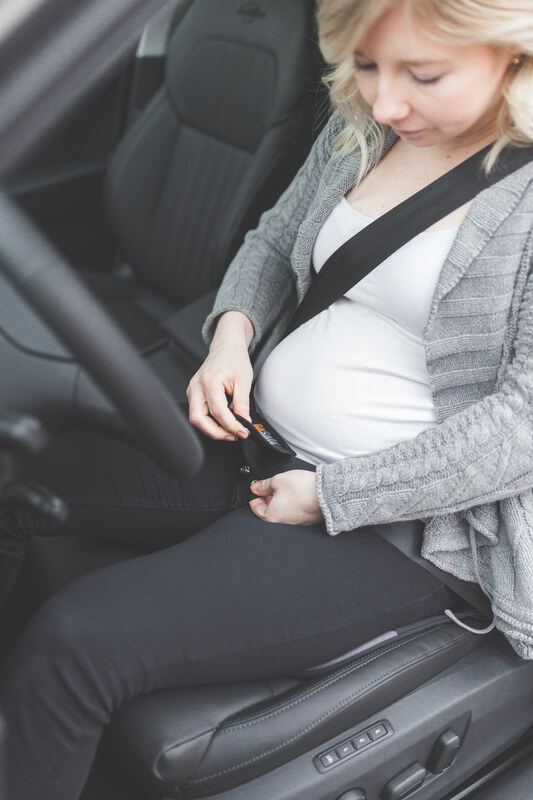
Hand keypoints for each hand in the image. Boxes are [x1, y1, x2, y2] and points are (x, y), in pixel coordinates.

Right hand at [187, 312, 253, 440]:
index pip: (217, 411)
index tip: (243, 432)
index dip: (231, 426)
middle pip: (199, 419)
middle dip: (216, 433)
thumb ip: (242, 405)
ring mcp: (192, 391)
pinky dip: (209, 422)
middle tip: (234, 436)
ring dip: (212, 430)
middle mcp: (196, 386)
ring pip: (196, 419)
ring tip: (230, 431)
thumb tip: (243, 424)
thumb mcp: (244, 382)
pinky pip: (197, 414)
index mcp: (209, 380)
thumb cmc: (234, 360)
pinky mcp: (193, 395)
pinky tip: (222, 423)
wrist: (226, 348)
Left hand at [249, 470, 323, 524]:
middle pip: (269, 512)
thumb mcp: (277, 480)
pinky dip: (292, 505)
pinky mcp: (308, 520)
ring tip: (285, 489)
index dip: (255, 497)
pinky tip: (296, 495)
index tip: (257, 490)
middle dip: (267, 499)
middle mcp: (283, 523)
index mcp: (272, 517)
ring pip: (282, 512)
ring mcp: (297, 523)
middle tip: (269, 488)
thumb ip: (264, 485)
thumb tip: (256, 487)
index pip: (256, 509)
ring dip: (280, 502)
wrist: (327, 492)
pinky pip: (294, 513)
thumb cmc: (302, 489)